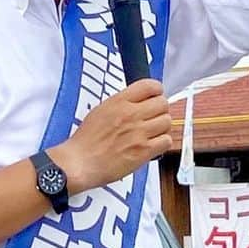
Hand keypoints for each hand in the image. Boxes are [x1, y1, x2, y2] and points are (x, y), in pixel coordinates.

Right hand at [51, 79, 171, 194]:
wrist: (81, 162)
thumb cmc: (87, 140)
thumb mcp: (102, 110)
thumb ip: (122, 103)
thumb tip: (138, 102)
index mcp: (119, 101)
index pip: (150, 86)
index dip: (156, 91)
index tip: (155, 96)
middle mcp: (131, 114)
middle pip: (163, 103)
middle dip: (161, 109)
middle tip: (155, 116)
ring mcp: (139, 133)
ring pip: (167, 121)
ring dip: (163, 127)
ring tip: (154, 132)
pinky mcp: (144, 151)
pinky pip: (166, 141)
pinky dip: (163, 142)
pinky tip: (154, 145)